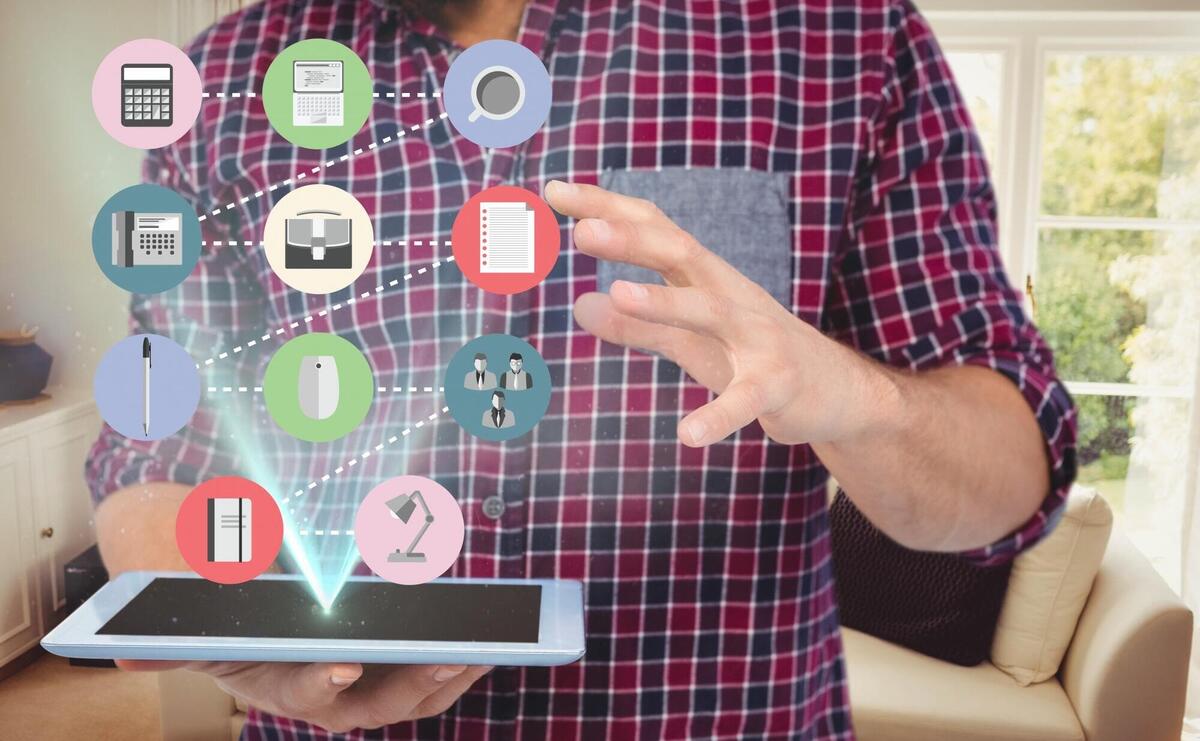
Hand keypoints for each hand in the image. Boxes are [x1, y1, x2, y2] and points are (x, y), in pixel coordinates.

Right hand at [117, 659, 491, 732]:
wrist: (264, 637)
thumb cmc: (237, 634)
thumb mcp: (204, 637)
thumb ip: (172, 643)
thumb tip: (118, 653)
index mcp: (286, 686)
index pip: (304, 691)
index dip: (319, 682)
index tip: (339, 666)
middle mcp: (333, 696)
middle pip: (378, 701)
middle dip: (416, 680)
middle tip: (451, 657)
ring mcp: (370, 687)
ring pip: (416, 694)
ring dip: (453, 674)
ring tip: (488, 647)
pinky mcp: (397, 670)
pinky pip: (434, 674)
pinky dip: (459, 661)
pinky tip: (489, 638)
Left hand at [544, 180, 897, 447]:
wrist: (838, 391)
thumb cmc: (753, 355)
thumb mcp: (689, 341)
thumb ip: (638, 326)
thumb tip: (580, 305)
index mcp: (706, 278)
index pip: (654, 230)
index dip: (607, 209)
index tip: (554, 191)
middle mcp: (731, 295)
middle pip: (680, 254)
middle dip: (632, 239)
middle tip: (580, 230)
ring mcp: (758, 338)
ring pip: (711, 312)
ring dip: (666, 302)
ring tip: (620, 294)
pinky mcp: (778, 386)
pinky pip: (746, 399)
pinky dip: (719, 415)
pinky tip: (689, 435)